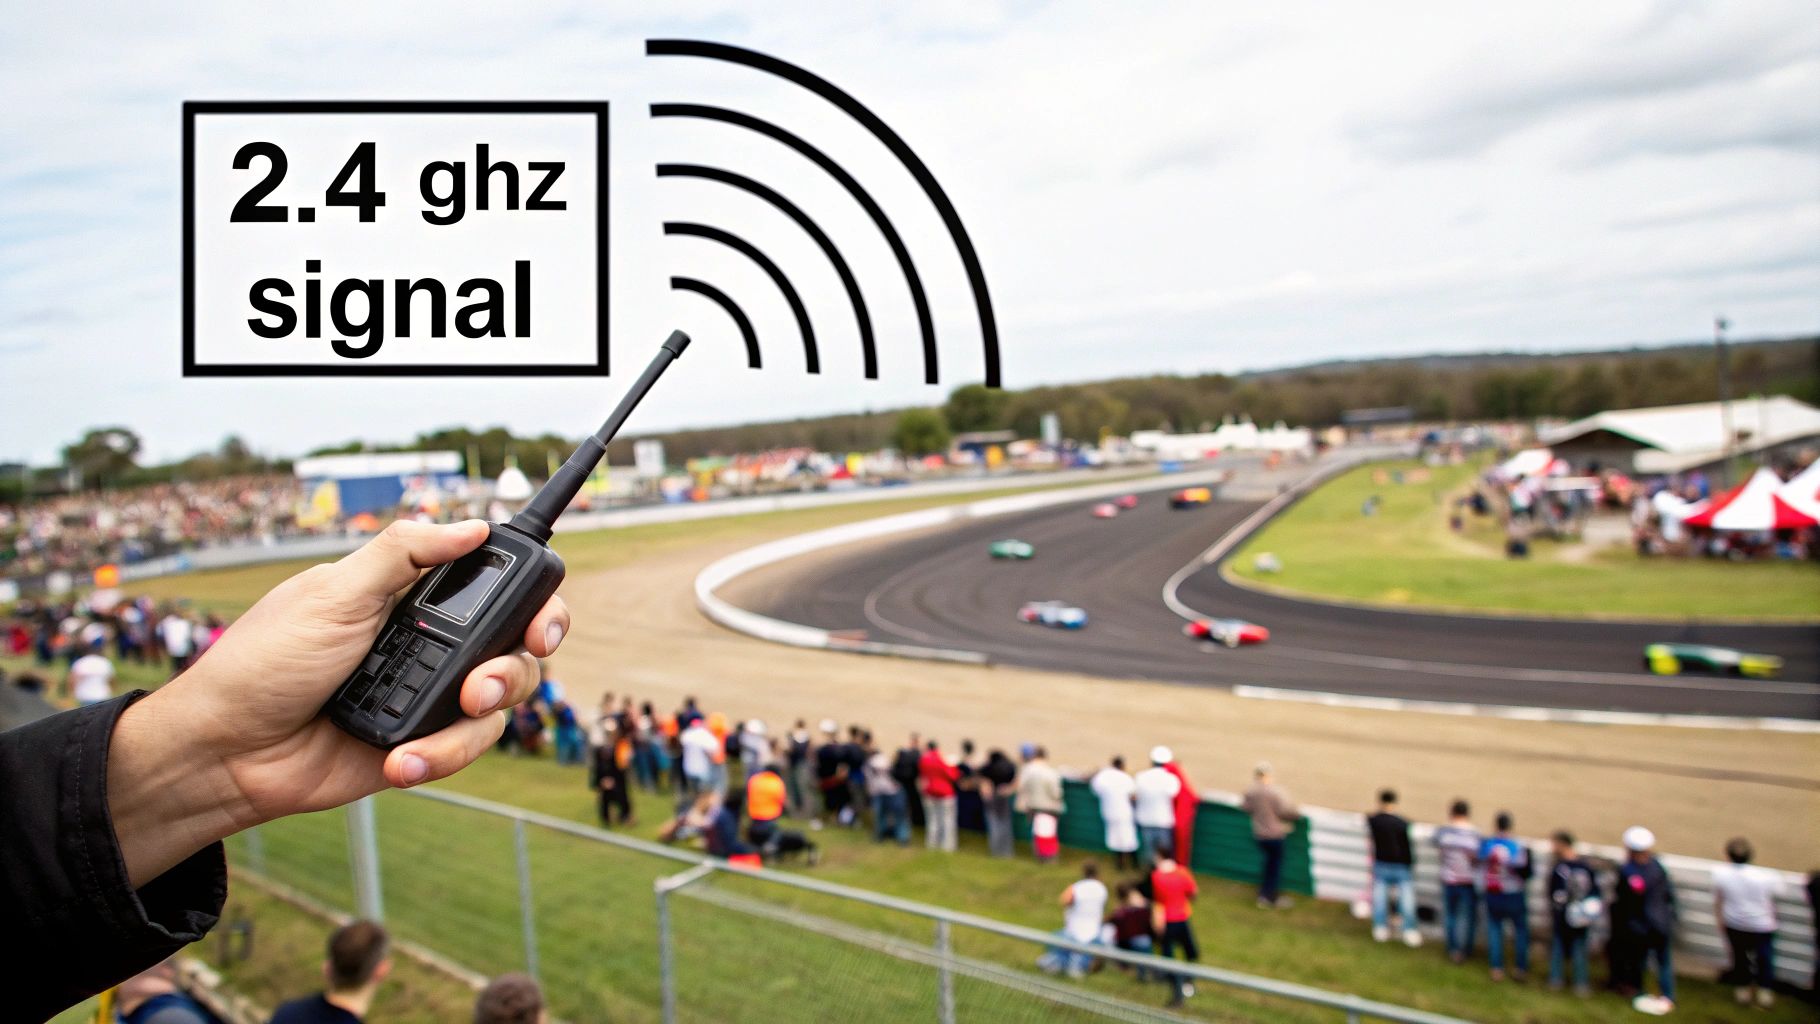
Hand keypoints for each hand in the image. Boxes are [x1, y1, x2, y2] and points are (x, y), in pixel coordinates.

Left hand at [107, 520, 570, 886]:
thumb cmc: (264, 662)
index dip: (534, 602)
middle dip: (514, 665)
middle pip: (517, 647)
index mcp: (413, 597)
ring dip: (476, 715)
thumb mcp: (333, 592)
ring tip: (440, 718)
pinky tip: (401, 761)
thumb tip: (473, 526)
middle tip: (484, 682)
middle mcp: (433, 643)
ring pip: (501, 702)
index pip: (497, 587)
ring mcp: (430, 696)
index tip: (537, 623)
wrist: (226, 752)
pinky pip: (466, 747)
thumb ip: (404, 553)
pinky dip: (442, 753)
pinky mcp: (423, 745)